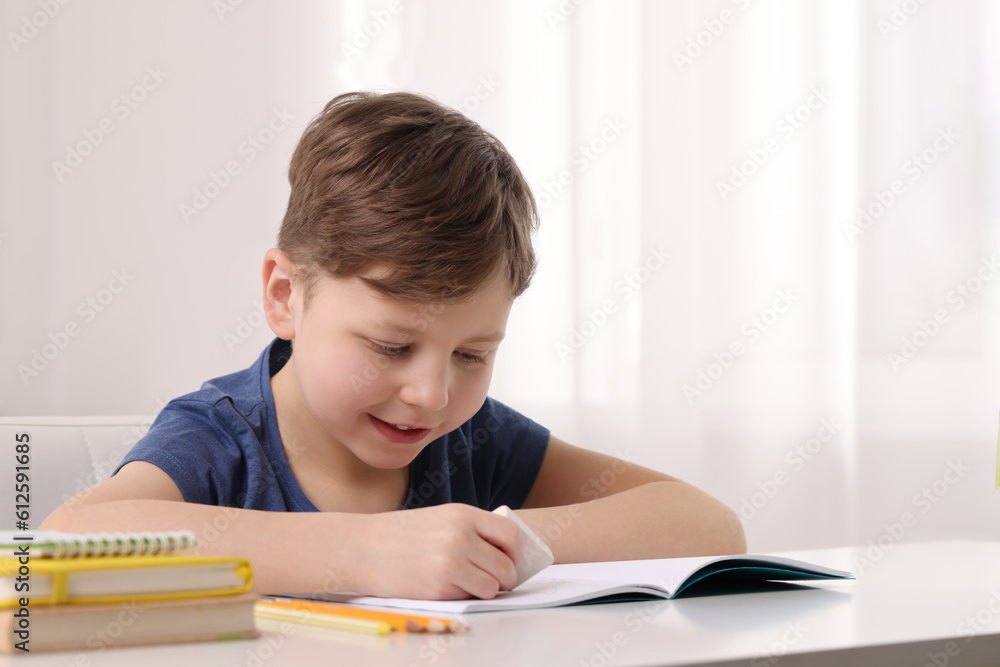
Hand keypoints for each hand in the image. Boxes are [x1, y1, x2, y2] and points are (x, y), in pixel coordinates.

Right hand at [354, 503, 522, 599]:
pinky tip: (448, 587)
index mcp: (463, 515)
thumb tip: (503, 552)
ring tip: (468, 584)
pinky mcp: (438, 588)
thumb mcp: (440, 518)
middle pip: (506, 565)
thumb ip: (471, 530)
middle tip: (493, 580)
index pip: (511, 535)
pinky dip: (465, 597)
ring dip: (486, 590)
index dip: (515, 552)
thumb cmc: (399, 535)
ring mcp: (450, 563)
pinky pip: (470, 598)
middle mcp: (461, 537)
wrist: (361, 548)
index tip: (509, 559)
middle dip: (504, 577)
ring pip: (492, 586)